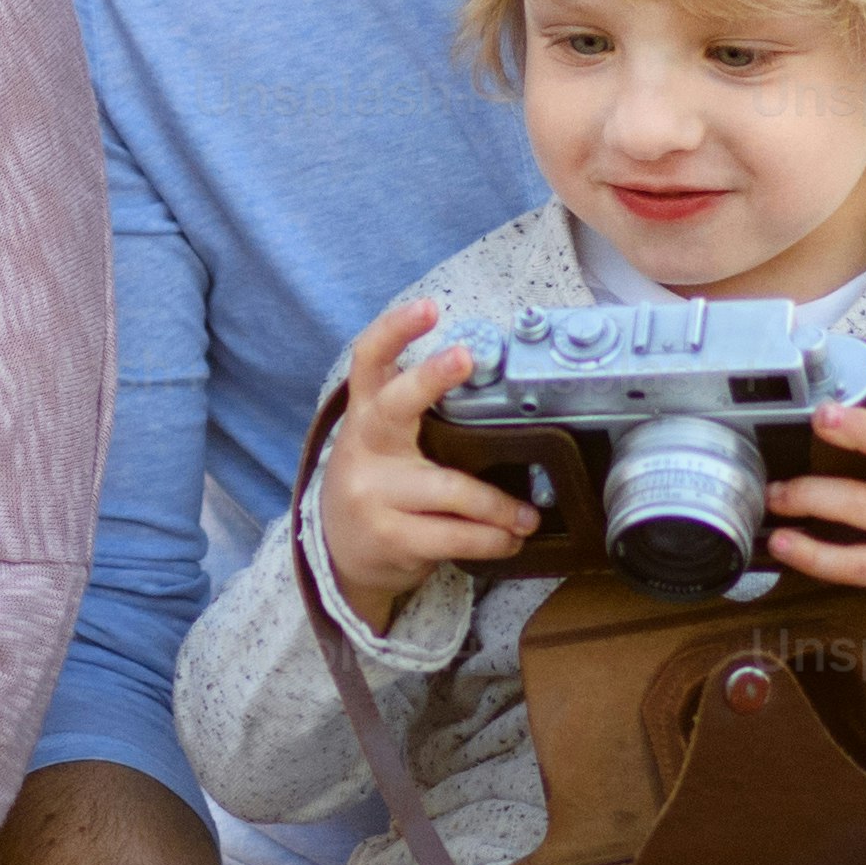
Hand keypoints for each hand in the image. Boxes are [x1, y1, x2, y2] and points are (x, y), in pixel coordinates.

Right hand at [316, 299, 532, 626]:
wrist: (337, 556)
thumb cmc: (377, 487)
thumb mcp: (380, 444)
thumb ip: (414, 415)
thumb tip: (486, 384)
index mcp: (365, 416)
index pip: (369, 360)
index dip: (395, 329)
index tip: (428, 308)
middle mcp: (365, 448)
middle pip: (395, 405)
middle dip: (430, 377)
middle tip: (464, 356)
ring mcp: (374, 494)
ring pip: (452, 489)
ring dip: (500, 505)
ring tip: (527, 515)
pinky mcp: (391, 537)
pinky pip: (456, 535)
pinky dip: (492, 538)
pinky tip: (509, 539)